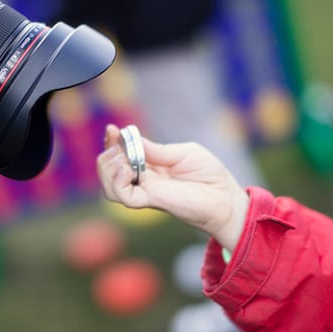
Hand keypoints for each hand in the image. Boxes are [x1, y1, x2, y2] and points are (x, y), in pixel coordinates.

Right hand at [97, 124, 249, 250]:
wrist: (224, 198)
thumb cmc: (209, 175)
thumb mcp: (182, 153)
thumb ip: (156, 150)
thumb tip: (132, 139)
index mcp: (151, 167)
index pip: (121, 156)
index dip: (113, 143)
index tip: (112, 130)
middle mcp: (145, 181)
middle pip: (110, 171)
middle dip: (108, 154)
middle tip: (118, 144)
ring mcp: (146, 192)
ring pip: (110, 187)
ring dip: (108, 168)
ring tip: (122, 159)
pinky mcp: (151, 201)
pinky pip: (122, 195)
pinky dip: (117, 181)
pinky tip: (127, 170)